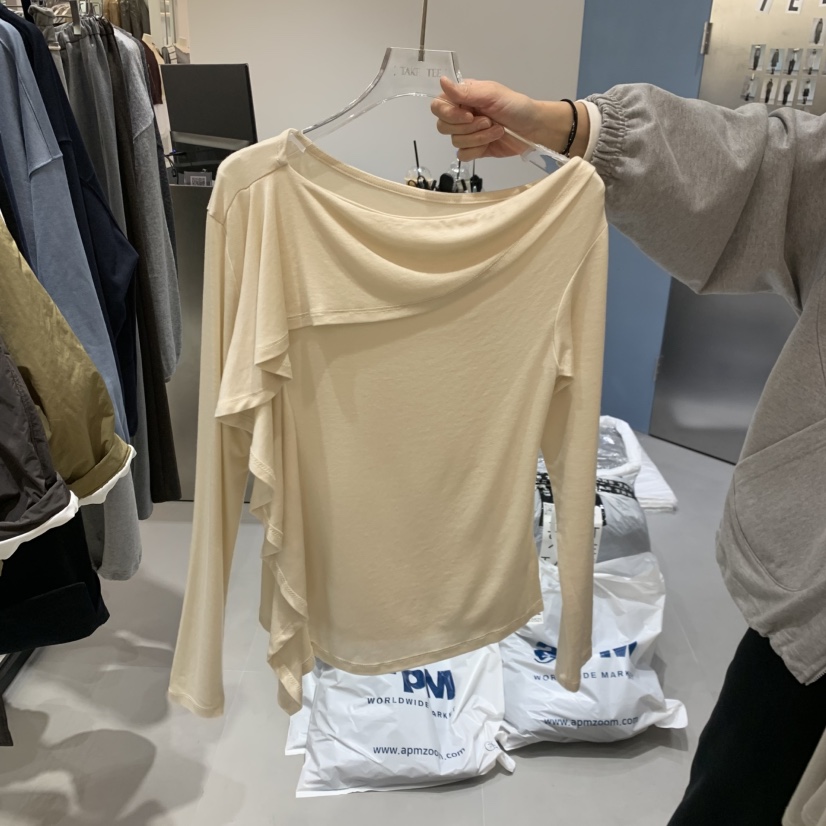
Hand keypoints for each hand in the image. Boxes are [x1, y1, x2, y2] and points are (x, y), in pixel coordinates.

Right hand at [431, 77, 588, 161]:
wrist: (533, 129)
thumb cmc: (515, 106)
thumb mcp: (492, 95)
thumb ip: (465, 91)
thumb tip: (442, 81)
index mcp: (462, 97)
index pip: (438, 106)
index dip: (449, 113)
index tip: (468, 114)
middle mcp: (461, 114)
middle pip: (443, 126)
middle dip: (468, 127)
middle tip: (488, 121)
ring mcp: (467, 134)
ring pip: (455, 141)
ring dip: (478, 138)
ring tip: (497, 130)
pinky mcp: (474, 150)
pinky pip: (462, 155)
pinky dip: (477, 150)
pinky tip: (491, 143)